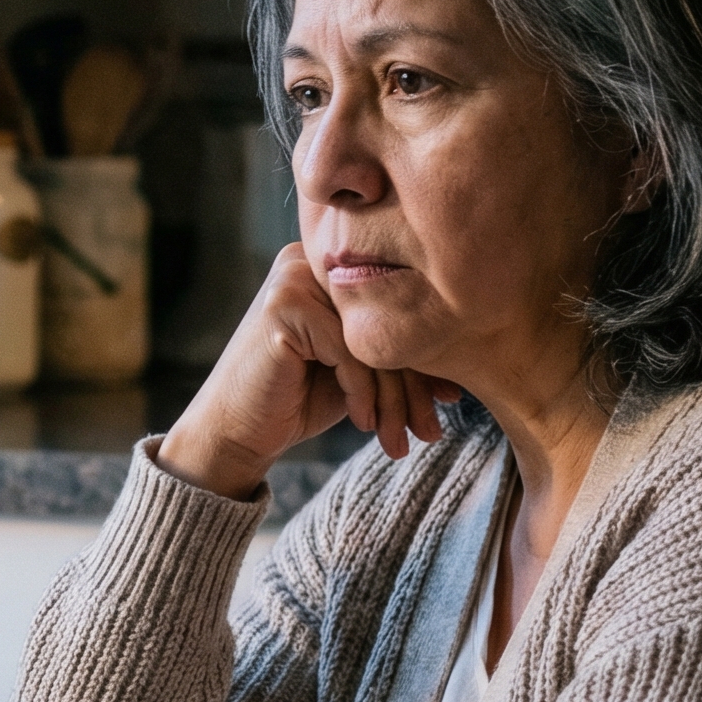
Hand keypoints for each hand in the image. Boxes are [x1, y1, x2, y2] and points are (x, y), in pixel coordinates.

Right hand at [157, 243, 459, 498]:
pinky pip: (347, 353)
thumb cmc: (296, 402)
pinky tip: (363, 423)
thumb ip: (397, 353)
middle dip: (413, 387)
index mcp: (330, 265)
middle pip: (384, 324)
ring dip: (393, 400)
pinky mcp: (284, 304)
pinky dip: (361, 393)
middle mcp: (311, 259)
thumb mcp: (358, 373)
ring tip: (401, 441)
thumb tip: (467, 357)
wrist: (234, 433)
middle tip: (432, 432)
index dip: (424, 361)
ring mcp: (294, 276)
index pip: (392, 311)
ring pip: (371, 342)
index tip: (449, 403)